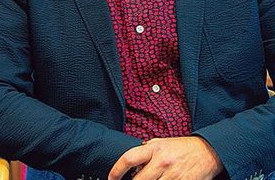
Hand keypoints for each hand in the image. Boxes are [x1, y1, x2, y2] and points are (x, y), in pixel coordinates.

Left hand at [108, 136, 222, 179]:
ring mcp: (173, 174)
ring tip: (153, 179)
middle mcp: (162, 161)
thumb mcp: (162, 143)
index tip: (111, 178)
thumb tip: (132, 165)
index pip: (128, 159)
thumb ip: (146, 152)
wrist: (209, 151)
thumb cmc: (182, 148)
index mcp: (154, 148)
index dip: (116, 170)